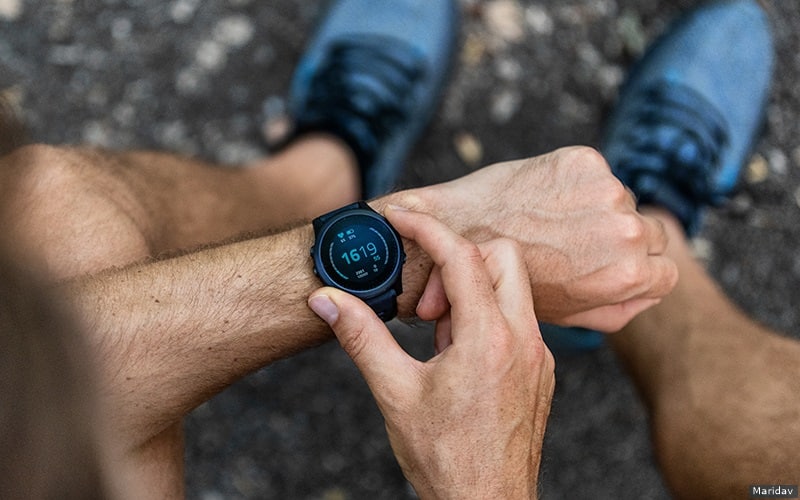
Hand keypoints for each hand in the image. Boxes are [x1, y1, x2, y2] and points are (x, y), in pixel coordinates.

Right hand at [308, 207, 554, 499]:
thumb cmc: (444, 458)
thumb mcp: (394, 393)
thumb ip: (361, 337)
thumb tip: (327, 300)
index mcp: (488, 339)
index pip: (462, 255)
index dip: (427, 228)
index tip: (401, 218)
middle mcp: (523, 340)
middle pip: (502, 256)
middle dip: (459, 260)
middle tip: (425, 303)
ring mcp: (538, 356)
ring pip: (512, 288)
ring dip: (471, 293)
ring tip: (436, 337)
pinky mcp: (539, 371)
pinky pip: (517, 320)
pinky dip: (485, 318)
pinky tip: (456, 356)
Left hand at [411, 146, 677, 331]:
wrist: (456, 232)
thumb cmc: (508, 280)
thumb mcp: (569, 314)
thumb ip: (619, 308)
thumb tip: (649, 292)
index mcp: (628, 274)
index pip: (665, 271)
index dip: (637, 271)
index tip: (608, 266)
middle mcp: (626, 230)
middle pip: (650, 232)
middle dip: (620, 240)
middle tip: (576, 245)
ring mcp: (606, 190)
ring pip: (621, 200)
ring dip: (595, 209)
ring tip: (550, 224)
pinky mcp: (583, 160)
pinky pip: (595, 173)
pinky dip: (574, 183)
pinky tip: (540, 200)